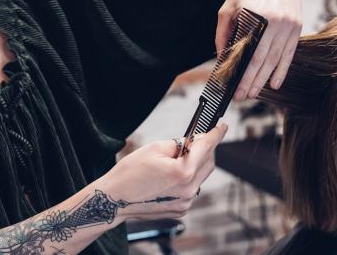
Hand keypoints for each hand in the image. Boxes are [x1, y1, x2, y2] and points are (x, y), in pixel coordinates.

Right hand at [94, 123, 228, 222]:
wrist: (113, 200)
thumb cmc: (129, 173)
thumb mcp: (154, 148)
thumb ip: (178, 144)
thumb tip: (192, 143)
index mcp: (183, 171)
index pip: (207, 147)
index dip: (216, 134)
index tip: (222, 127)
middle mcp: (188, 189)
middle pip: (208, 163)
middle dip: (205, 149)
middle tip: (194, 141)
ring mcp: (185, 202)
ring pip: (200, 177)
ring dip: (194, 165)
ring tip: (174, 161)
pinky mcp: (180, 210)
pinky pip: (191, 189)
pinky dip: (186, 179)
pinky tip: (169, 177)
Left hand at [217, 0, 301, 99]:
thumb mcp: (228, 9)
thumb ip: (223, 34)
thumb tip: (222, 60)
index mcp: (255, 16)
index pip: (247, 53)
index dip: (241, 75)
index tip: (233, 89)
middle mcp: (275, 22)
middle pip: (262, 60)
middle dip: (252, 82)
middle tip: (242, 96)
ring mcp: (289, 24)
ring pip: (276, 59)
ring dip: (265, 79)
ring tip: (254, 92)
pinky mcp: (297, 25)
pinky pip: (289, 53)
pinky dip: (281, 70)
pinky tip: (274, 83)